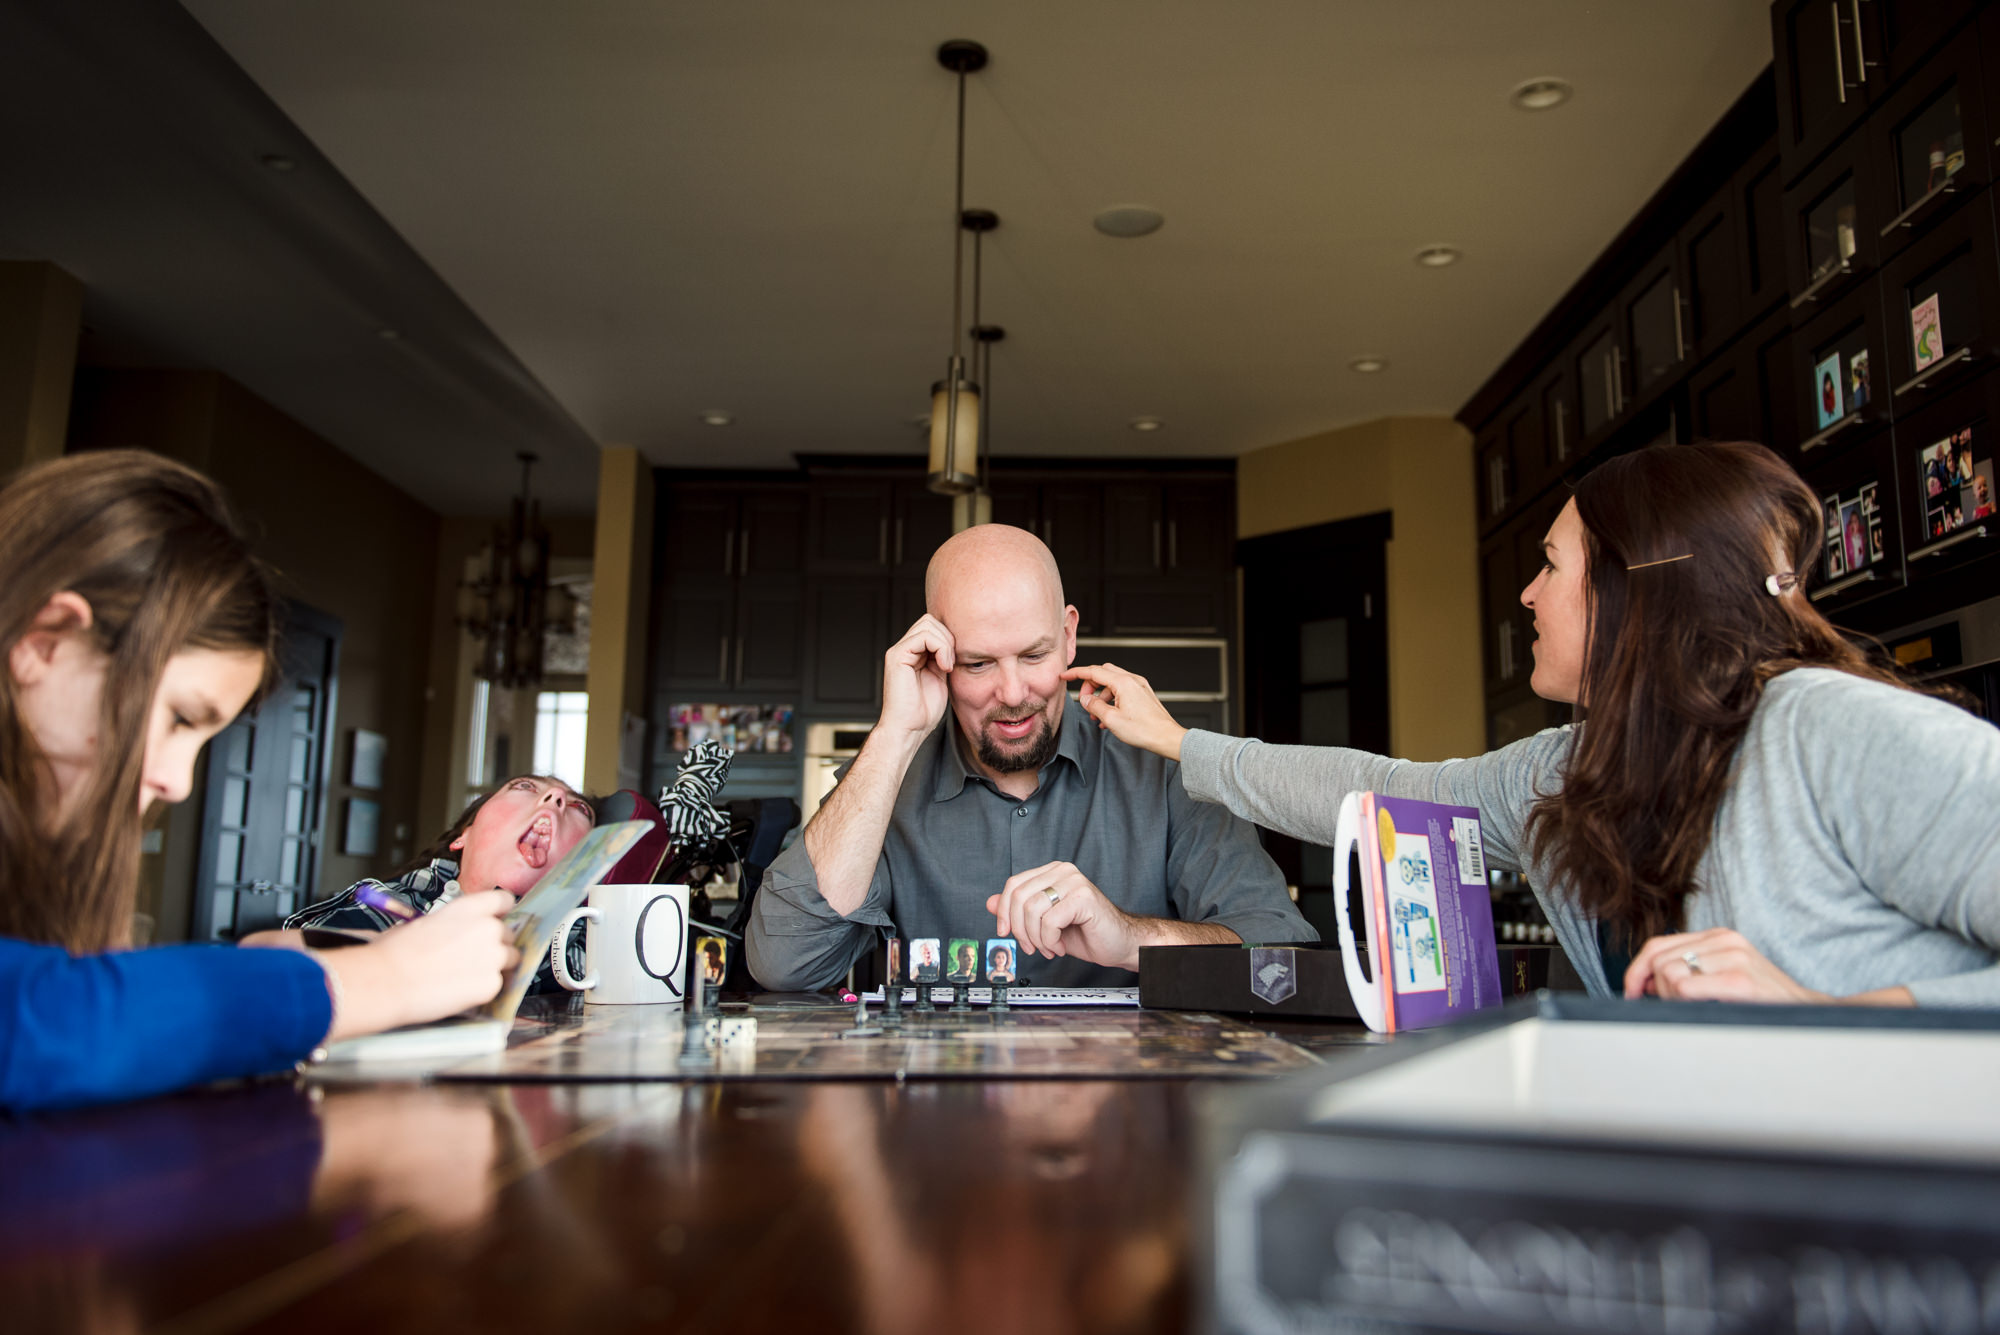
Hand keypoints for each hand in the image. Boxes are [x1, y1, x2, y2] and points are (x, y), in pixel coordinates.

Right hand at [319, 890, 519, 1039]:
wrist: (387, 980)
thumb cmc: (395, 952)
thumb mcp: (425, 922)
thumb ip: (452, 923)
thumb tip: (456, 931)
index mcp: (469, 908)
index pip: (503, 901)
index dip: (499, 913)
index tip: (495, 920)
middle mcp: (487, 928)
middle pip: (508, 933)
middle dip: (495, 943)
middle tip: (472, 956)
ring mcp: (493, 957)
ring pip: (510, 959)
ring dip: (495, 965)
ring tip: (466, 974)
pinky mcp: (491, 984)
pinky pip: (497, 984)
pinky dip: (484, 988)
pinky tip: (460, 989)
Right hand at [880, 614, 954, 740]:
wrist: (909, 729)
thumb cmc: (923, 712)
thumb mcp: (940, 678)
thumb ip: (943, 659)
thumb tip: (956, 643)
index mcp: (913, 654)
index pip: (933, 627)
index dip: (949, 639)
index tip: (955, 662)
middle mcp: (904, 649)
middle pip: (930, 620)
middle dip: (948, 638)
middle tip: (952, 663)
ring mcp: (899, 651)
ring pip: (928, 624)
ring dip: (945, 644)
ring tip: (947, 666)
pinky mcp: (897, 656)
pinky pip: (923, 636)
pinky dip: (940, 648)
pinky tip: (943, 667)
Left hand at [986, 862, 1142, 971]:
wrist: (1120, 944)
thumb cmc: (1086, 933)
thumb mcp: (1044, 923)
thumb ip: (1018, 910)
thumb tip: (989, 902)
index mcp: (1052, 873)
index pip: (1013, 884)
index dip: (1003, 911)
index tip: (1004, 932)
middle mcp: (1062, 871)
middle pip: (1019, 896)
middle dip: (1020, 929)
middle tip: (1031, 947)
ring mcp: (1074, 881)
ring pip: (1032, 910)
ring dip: (1037, 938)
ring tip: (1050, 948)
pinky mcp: (1083, 897)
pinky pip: (1049, 921)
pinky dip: (1050, 941)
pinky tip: (1061, 946)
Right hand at [1063, 663, 1186, 760]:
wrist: (1166, 737)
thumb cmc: (1144, 730)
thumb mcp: (1111, 719)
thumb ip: (1094, 706)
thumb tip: (1085, 699)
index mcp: (1123, 683)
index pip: (1094, 671)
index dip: (1076, 673)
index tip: (1065, 676)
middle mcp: (1132, 680)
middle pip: (1103, 673)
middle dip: (1090, 685)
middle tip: (1084, 701)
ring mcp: (1139, 686)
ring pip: (1112, 683)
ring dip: (1101, 695)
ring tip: (1097, 715)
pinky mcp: (1143, 694)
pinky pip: (1122, 690)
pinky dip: (1112, 699)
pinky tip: (1109, 717)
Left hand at [1623, 927, 1828, 1003]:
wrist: (1809, 1015)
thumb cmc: (1762, 1002)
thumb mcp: (1722, 975)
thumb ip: (1688, 970)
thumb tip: (1642, 982)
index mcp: (1718, 936)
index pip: (1658, 945)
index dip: (1637, 971)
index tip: (1632, 993)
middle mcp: (1725, 940)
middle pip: (1658, 961)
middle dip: (1657, 990)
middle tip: (1677, 1008)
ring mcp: (1733, 957)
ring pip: (1668, 975)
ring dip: (1673, 1000)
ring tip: (1699, 1009)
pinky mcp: (1739, 980)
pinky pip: (1684, 987)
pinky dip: (1685, 1003)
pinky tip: (1707, 1010)